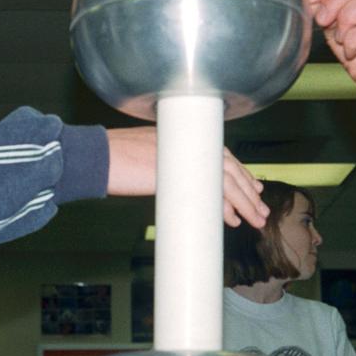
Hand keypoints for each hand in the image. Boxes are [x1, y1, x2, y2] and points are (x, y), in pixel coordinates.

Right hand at [105, 127, 268, 227]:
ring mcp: (185, 157)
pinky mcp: (179, 175)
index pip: (221, 153)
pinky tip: (232, 220)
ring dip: (244, 202)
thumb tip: (178, 187)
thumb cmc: (110, 157)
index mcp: (182, 134)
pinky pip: (211, 191)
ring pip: (226, 180)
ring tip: (256, 219)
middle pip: (229, 167)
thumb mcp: (144, 154)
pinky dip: (224, 207)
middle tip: (261, 208)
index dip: (240, 172)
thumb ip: (167, 166)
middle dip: (248, 190)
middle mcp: (188, 142)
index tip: (254, 186)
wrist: (94, 157)